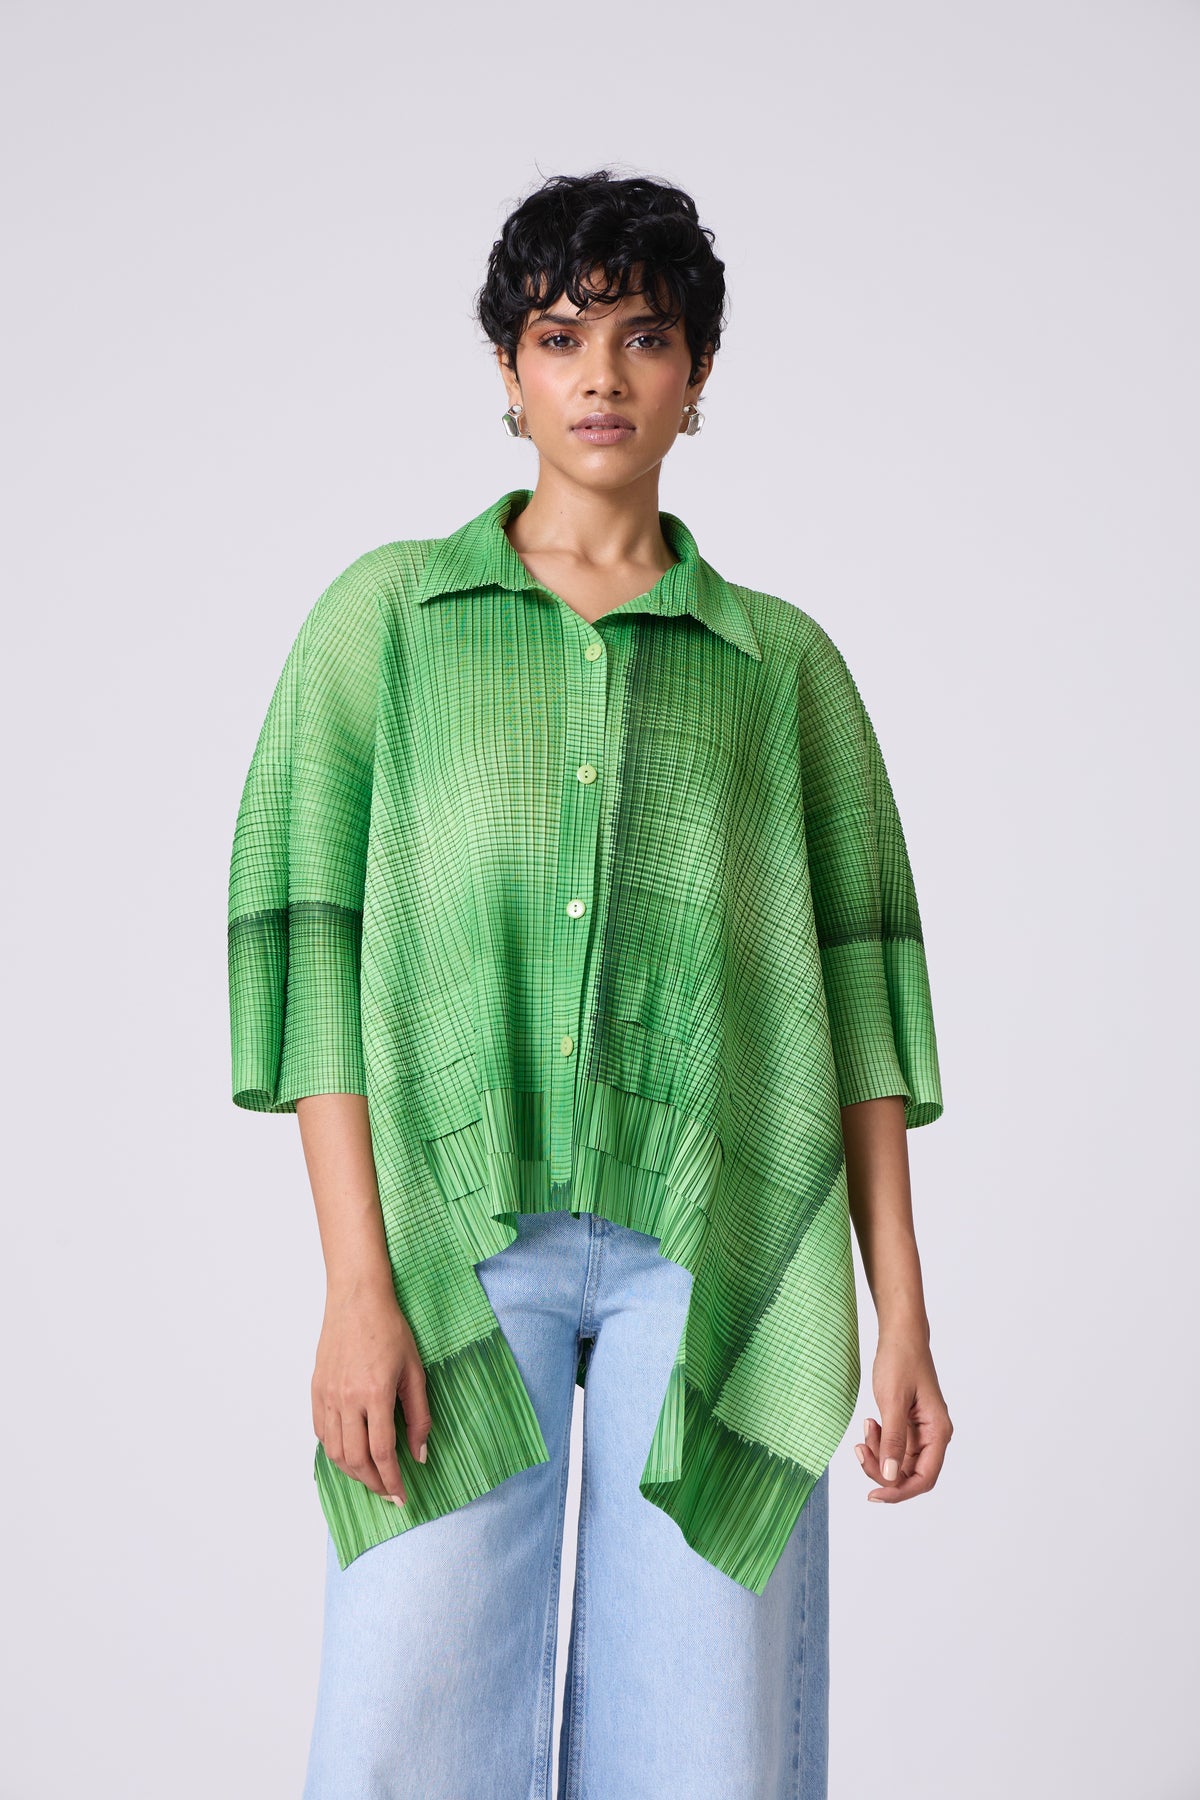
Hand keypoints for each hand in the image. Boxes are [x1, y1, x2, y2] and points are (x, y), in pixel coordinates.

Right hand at [311, 1287, 430, 1506]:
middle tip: (388, 1493)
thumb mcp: (414, 1371)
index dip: (391, 1480)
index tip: (401, 1496)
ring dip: (353, 1471)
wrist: (357, 1299)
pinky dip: (334, 1450)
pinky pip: (321, 1432)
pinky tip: (349, 1452)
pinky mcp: (316, 1389)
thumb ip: (419, 1415)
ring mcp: (327, 1395)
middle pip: (355, 1459)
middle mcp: (346, 1399)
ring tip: (371, 1477)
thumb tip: (420, 1454)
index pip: (381, 1453)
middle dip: (373, 1483)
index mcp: (374, 1394)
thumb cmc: (390, 1329)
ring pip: (335, 1450)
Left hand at [853, 1335, 952, 1502]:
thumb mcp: (893, 1401)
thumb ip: (893, 1440)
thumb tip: (890, 1477)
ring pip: (897, 1463)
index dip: (899, 1492)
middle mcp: (933, 1436)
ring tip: (866, 1426)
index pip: (924, 1479)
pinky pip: (892, 1447)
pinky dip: (878, 1442)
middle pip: (908, 1474)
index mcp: (938, 1432)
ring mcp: (920, 1432)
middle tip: (859, 1450)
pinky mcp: (907, 1426)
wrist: (900, 1335)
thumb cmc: (901, 1361)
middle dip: (882, 1469)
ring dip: (878, 1454)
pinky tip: (870, 1423)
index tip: (873, 1495)